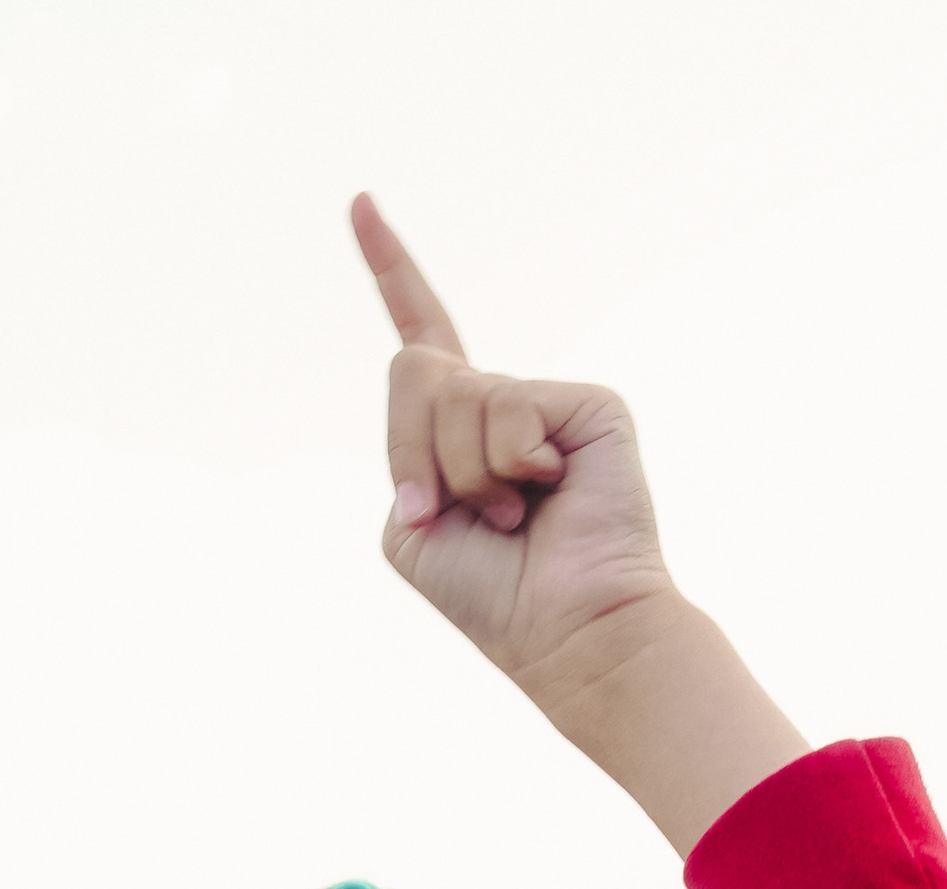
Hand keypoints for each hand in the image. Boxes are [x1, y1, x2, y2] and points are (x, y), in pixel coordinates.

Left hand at [356, 197, 672, 704]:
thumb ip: (406, 449)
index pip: (420, 339)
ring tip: (510, 516)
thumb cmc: (489, 594)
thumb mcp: (412, 527)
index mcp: (455, 434)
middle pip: (415, 370)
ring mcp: (545, 402)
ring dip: (464, 471)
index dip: (390, 269)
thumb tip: (447, 378)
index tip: (359, 202)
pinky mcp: (587, 403)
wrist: (563, 628)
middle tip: (452, 512)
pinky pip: (507, 406)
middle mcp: (501, 407)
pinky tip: (544, 494)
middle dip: (415, 450)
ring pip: (457, 392)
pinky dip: (508, 463)